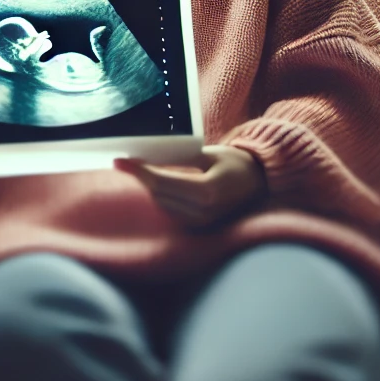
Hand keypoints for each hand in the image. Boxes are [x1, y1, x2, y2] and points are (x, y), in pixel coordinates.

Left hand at [114, 145, 264, 229]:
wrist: (260, 183)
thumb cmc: (236, 163)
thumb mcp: (208, 154)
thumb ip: (178, 158)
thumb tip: (146, 156)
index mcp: (207, 191)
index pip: (160, 182)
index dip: (137, 171)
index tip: (118, 160)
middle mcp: (203, 212)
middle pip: (157, 194)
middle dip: (140, 177)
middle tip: (126, 160)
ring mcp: (201, 222)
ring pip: (160, 203)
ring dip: (149, 186)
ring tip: (141, 168)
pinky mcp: (199, 226)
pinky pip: (170, 209)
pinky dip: (160, 195)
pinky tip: (157, 182)